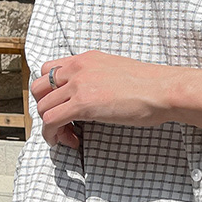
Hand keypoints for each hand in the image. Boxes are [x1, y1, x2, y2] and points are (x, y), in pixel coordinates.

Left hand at [30, 51, 178, 149]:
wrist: (162, 90)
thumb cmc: (149, 86)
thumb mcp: (116, 72)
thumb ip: (98, 79)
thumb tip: (95, 96)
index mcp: (85, 59)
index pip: (48, 70)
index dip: (49, 92)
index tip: (61, 107)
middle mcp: (77, 68)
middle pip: (38, 88)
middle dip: (44, 108)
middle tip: (61, 124)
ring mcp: (78, 85)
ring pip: (43, 107)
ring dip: (50, 126)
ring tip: (67, 137)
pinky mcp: (82, 104)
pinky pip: (51, 121)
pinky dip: (51, 134)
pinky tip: (64, 142)